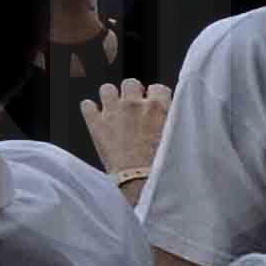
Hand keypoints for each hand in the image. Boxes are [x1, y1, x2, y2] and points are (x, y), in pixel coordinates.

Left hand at [85, 77, 171, 194]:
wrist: (143, 182)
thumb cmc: (165, 166)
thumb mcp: (178, 138)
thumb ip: (173, 122)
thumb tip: (173, 118)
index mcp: (159, 107)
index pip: (158, 88)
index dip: (155, 98)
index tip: (154, 107)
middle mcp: (135, 104)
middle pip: (130, 83)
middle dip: (132, 94)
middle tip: (134, 110)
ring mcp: (113, 111)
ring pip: (106, 88)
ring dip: (110, 99)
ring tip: (115, 112)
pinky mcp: (96, 123)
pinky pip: (86, 105)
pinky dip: (91, 111)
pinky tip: (98, 121)